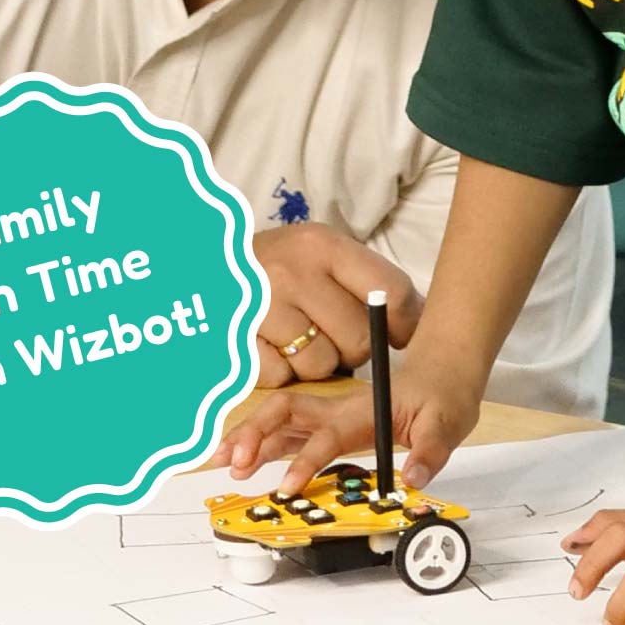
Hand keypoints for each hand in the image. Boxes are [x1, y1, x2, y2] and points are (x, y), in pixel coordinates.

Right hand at [210, 356, 480, 495]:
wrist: (444, 373)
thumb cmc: (443, 394)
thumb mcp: (447, 423)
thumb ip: (429, 450)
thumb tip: (412, 480)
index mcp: (364, 410)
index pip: (327, 434)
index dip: (307, 460)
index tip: (288, 487)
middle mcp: (340, 408)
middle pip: (287, 413)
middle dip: (257, 434)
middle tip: (235, 463)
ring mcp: (332, 414)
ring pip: (281, 420)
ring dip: (251, 437)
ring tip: (222, 460)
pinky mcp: (330, 423)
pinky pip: (290, 432)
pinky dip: (263, 443)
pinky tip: (244, 457)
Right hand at [251, 223, 422, 385]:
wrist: (202, 267)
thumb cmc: (276, 265)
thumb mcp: (318, 254)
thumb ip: (365, 282)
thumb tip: (422, 321)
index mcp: (321, 244)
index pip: (389, 291)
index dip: (405, 322)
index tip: (403, 336)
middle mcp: (292, 271)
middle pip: (360, 339)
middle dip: (354, 347)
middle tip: (334, 334)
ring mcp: (261, 308)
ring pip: (323, 366)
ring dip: (317, 364)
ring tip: (298, 339)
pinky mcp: (237, 343)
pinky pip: (284, 380)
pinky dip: (283, 374)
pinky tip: (272, 348)